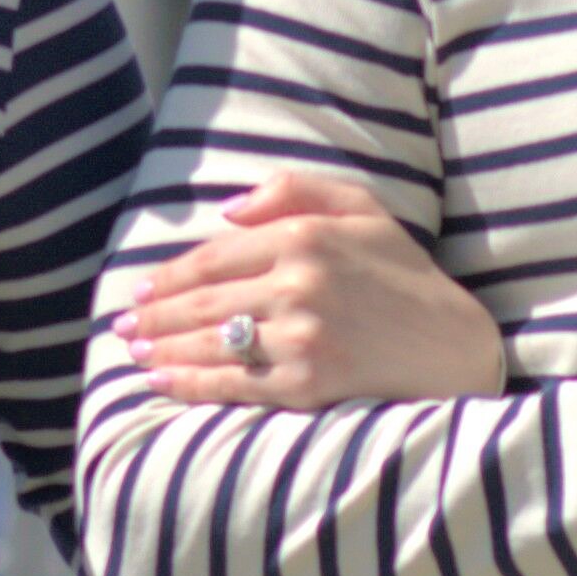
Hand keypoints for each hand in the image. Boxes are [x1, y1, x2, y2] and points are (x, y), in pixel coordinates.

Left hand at [122, 173, 510, 408]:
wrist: (454, 346)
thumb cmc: (404, 275)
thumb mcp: (362, 209)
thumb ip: (295, 191)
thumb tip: (227, 208)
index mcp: (306, 237)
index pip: (216, 256)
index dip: (171, 276)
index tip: (142, 289)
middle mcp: (299, 284)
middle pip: (204, 302)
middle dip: (154, 315)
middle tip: (122, 326)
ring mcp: (303, 338)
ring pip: (212, 342)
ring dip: (162, 348)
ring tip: (134, 353)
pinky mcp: (309, 384)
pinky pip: (234, 384)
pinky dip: (191, 383)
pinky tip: (163, 381)